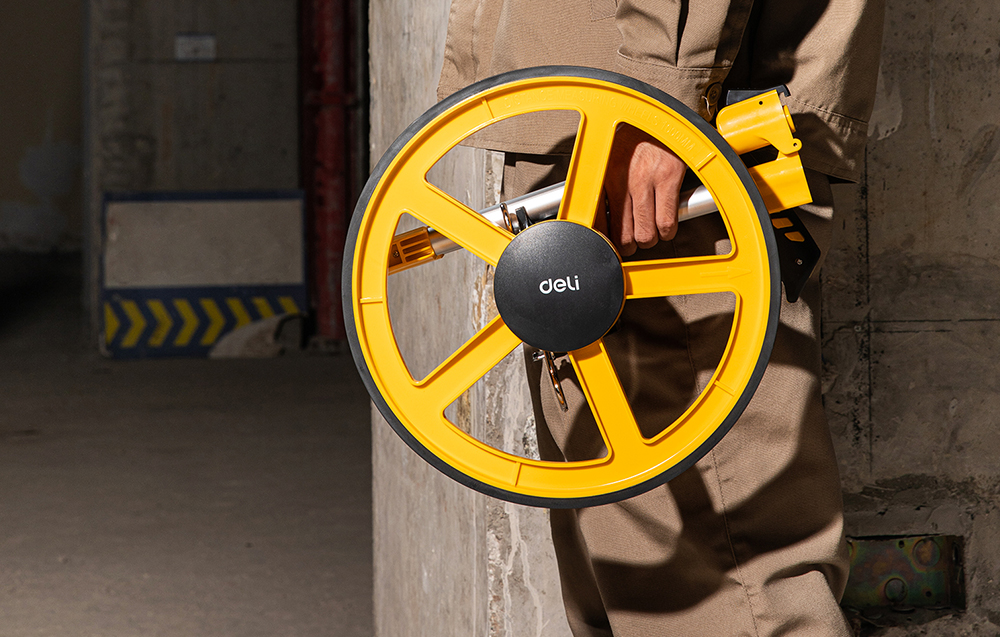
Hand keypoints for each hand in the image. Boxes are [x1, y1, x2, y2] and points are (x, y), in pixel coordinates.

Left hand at [602, 124, 685, 256]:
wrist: (661, 112)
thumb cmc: (636, 137)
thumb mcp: (610, 160)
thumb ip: (603, 187)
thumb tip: (599, 220)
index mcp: (604, 177)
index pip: (597, 223)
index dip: (604, 242)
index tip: (609, 246)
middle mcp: (621, 180)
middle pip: (622, 237)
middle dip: (629, 246)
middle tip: (633, 241)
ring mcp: (646, 180)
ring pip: (644, 235)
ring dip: (649, 239)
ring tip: (650, 232)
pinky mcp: (668, 178)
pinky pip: (666, 223)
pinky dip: (667, 232)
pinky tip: (665, 226)